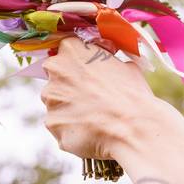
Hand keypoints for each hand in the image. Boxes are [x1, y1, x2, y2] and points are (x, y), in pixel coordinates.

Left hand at [41, 36, 163, 160]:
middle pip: (55, 80)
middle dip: (68, 90)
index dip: (76, 66)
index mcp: (72, 49)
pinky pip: (59, 126)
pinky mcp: (52, 123)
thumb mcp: (125, 67)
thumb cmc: (132, 94)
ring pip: (56, 105)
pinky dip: (70, 131)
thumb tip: (110, 69)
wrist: (133, 127)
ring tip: (92, 119)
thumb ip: (106, 64)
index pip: (65, 52)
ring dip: (69, 111)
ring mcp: (51, 98)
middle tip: (89, 100)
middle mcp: (55, 70)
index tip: (86, 76)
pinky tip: (89, 133)